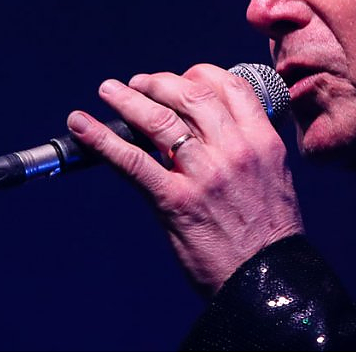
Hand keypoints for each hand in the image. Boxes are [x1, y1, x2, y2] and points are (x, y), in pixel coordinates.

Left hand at [67, 63, 304, 294]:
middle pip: (192, 94)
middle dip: (160, 82)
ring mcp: (205, 174)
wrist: (269, 281)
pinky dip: (101, 139)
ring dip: (127, 100)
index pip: (232, 87)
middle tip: (139, 83)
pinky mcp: (176, 200)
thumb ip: (247, 149)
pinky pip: (132, 161)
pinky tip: (82, 126)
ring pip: (159, 120)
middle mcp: (235, 150)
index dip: (201, 73)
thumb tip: (209, 131)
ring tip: (109, 92)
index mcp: (262, 142)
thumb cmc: (271, 236)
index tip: (183, 77)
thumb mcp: (273, 177)